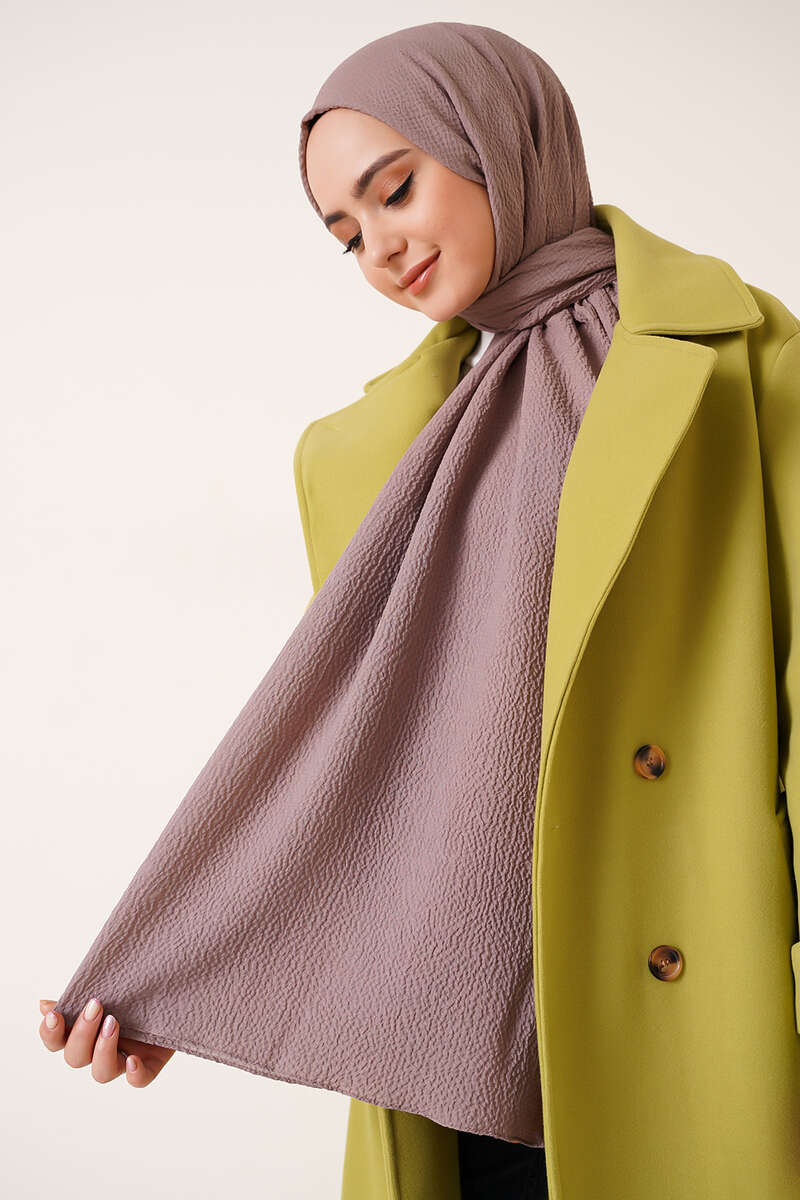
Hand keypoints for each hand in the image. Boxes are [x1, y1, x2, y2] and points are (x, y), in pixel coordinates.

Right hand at [38, 997, 174, 1085]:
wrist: (173, 991)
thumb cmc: (135, 988)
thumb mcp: (110, 985)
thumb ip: (81, 994)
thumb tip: (44, 1005)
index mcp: (84, 1031)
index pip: (55, 1042)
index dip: (49, 1033)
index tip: (55, 1015)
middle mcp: (98, 1050)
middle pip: (75, 1058)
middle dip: (81, 1033)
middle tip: (96, 1005)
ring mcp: (123, 1060)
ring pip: (101, 1073)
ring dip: (102, 1049)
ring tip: (114, 1023)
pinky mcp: (149, 1064)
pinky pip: (139, 1080)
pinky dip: (134, 1074)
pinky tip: (133, 1060)